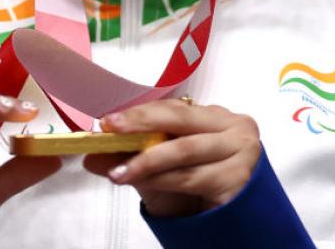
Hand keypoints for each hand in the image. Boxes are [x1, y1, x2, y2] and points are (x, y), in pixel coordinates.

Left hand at [82, 99, 261, 217]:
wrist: (234, 226)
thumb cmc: (201, 190)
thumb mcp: (163, 171)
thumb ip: (133, 158)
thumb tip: (93, 156)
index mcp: (217, 117)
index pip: (174, 108)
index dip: (140, 112)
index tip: (108, 121)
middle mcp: (235, 127)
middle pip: (181, 119)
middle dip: (141, 123)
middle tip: (110, 131)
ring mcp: (242, 151)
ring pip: (184, 149)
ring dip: (145, 160)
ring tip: (118, 171)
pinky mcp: (239, 178)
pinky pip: (191, 177)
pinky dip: (161, 179)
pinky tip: (140, 182)